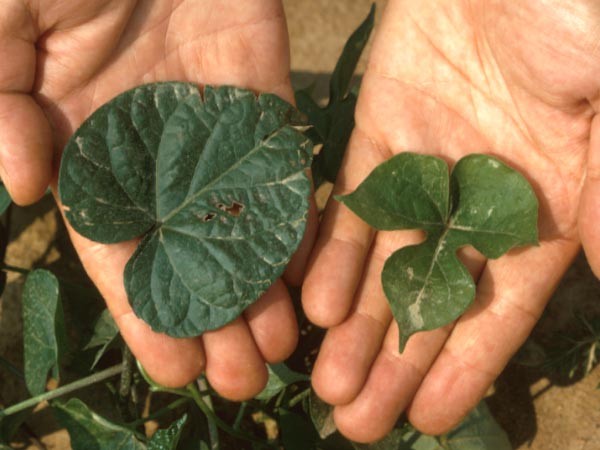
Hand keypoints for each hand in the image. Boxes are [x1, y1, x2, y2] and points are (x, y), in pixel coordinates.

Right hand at [0, 0, 315, 396]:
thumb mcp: (6, 21)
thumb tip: (19, 185)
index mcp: (86, 144)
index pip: (119, 250)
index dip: (145, 311)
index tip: (175, 368)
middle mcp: (152, 153)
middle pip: (187, 255)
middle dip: (212, 317)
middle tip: (240, 381)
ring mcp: (212, 131)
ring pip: (239, 227)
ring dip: (260, 289)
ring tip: (282, 349)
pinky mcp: (262, 102)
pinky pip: (279, 174)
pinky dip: (294, 225)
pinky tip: (310, 278)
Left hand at [303, 0, 599, 441]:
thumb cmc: (575, 20)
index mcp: (549, 204)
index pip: (502, 306)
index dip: (466, 363)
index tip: (427, 418)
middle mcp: (483, 197)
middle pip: (434, 296)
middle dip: (395, 360)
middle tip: (354, 422)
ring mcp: (427, 164)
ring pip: (385, 259)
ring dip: (355, 321)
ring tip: (324, 380)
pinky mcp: (379, 130)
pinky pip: (351, 201)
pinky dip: (333, 251)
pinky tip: (314, 301)